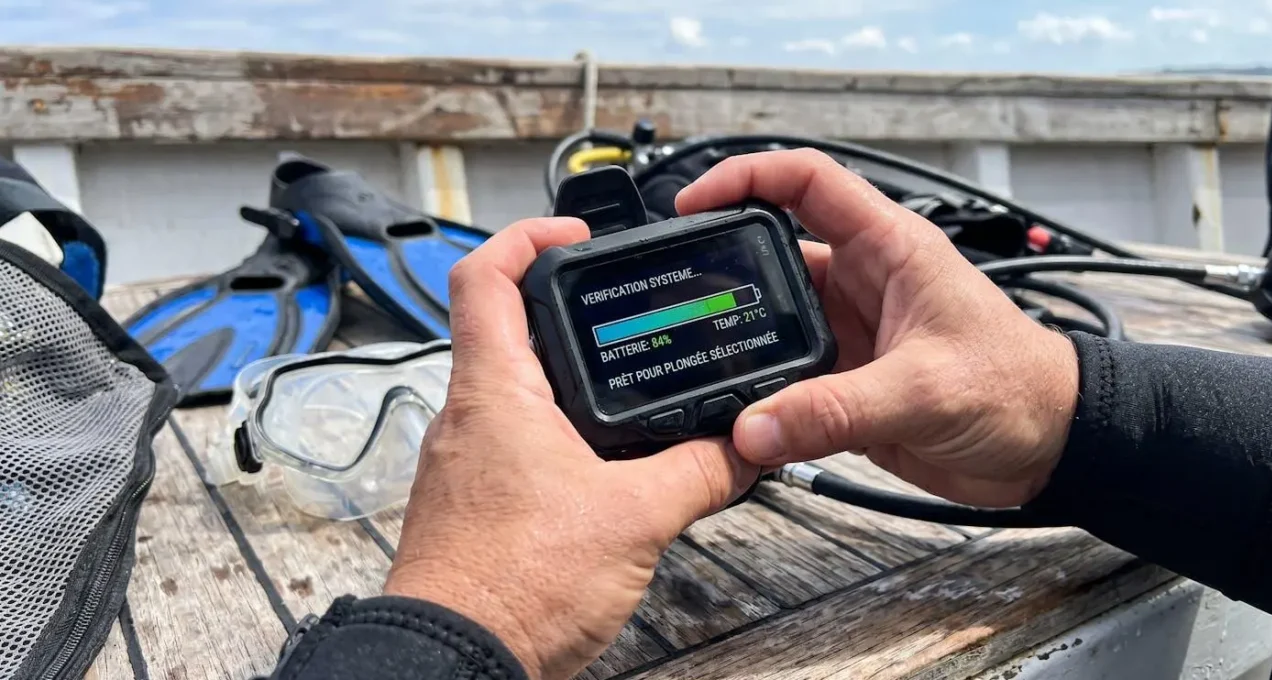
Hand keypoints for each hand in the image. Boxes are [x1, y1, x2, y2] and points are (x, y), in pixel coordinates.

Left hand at [383, 218, 758, 679]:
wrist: (455, 664)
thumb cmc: (510, 587)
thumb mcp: (633, 518)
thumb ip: (698, 473)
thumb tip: (743, 448)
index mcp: (494, 393)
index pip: (483, 275)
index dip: (527, 236)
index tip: (574, 233)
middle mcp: (467, 418)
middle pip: (503, 328)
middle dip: (564, 313)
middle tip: (619, 309)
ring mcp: (466, 463)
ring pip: (513, 391)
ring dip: (566, 379)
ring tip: (626, 386)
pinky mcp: (476, 505)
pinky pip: (516, 446)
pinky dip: (560, 436)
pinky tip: (603, 467)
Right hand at [676, 149, 1078, 507]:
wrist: (1052, 449)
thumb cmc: (1019, 389)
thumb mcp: (926, 391)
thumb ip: (836, 411)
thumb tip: (755, 426)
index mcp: (890, 248)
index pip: (808, 181)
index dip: (747, 176)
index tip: (695, 202)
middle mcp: (864, 282)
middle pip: (774, 252)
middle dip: (726, 265)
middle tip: (679, 288)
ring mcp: (852, 332)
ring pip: (774, 321)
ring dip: (742, 341)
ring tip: (698, 358)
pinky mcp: (848, 382)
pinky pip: (787, 379)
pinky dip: (760, 396)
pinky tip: (739, 413)